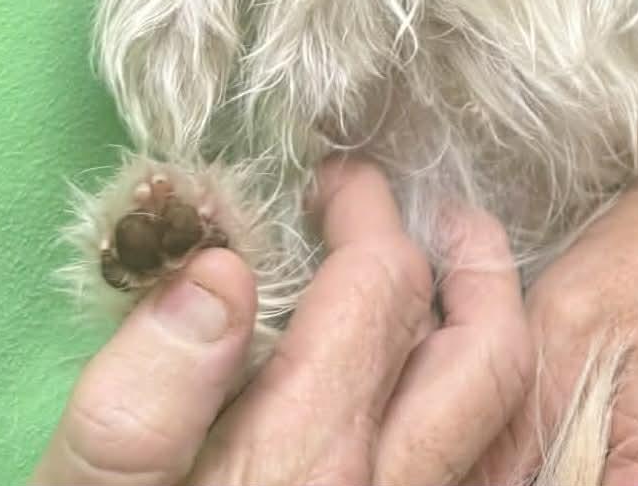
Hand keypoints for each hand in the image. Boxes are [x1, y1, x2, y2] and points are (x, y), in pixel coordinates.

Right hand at [32, 160, 530, 485]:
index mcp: (299, 468)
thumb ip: (137, 401)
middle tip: (438, 210)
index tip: (333, 181)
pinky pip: (483, 479)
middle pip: (479, 359)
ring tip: (469, 271)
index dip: (362, 215)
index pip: (376, 298)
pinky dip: (481, 413)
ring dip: (493, 327)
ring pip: (501, 426)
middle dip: (463, 257)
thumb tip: (221, 275)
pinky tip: (441, 384)